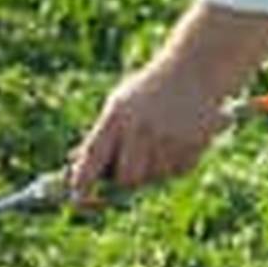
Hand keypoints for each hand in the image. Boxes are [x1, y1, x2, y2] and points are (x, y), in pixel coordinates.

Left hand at [69, 59, 227, 201]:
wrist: (194, 67)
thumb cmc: (147, 92)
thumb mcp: (117, 107)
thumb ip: (98, 140)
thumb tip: (72, 175)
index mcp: (116, 117)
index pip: (92, 158)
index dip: (82, 183)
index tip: (77, 199)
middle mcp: (141, 128)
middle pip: (126, 179)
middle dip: (125, 180)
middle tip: (129, 167)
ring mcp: (168, 137)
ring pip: (153, 178)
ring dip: (152, 170)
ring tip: (159, 142)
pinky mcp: (193, 144)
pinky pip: (176, 172)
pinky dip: (174, 164)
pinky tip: (177, 139)